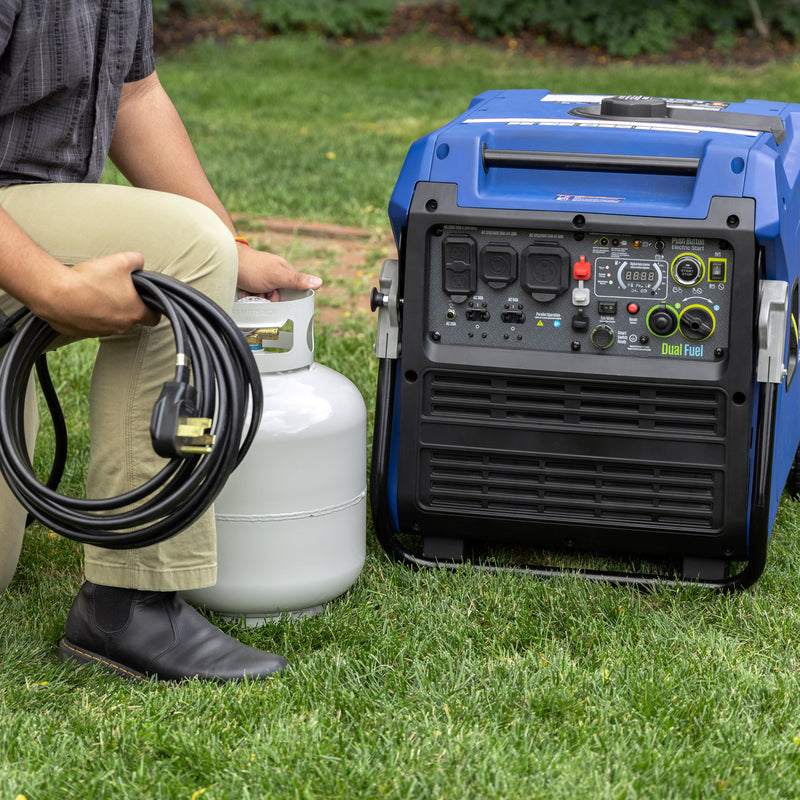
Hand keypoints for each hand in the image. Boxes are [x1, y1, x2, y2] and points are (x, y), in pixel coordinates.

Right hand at [31, 251, 159, 337]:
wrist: (55, 294)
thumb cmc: (90, 279)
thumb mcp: (120, 261)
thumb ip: (136, 261)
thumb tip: (139, 262)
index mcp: (134, 313)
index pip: (153, 318)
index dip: (152, 308)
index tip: (146, 300)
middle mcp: (120, 327)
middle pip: (130, 318)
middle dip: (126, 305)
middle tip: (116, 289)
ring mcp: (100, 331)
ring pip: (110, 321)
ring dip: (106, 310)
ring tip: (95, 292)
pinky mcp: (81, 332)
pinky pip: (90, 323)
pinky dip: (88, 314)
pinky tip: (80, 300)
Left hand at [235, 244, 321, 301]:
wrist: (226, 261)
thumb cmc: (252, 266)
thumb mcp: (277, 275)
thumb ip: (297, 280)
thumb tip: (320, 282)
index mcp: (285, 271)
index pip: (294, 291)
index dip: (287, 299)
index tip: (277, 299)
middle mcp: (274, 275)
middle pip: (278, 298)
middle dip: (268, 299)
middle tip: (261, 293)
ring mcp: (262, 279)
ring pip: (264, 299)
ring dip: (256, 298)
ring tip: (250, 291)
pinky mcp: (250, 284)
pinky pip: (252, 297)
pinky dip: (247, 296)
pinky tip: (243, 290)